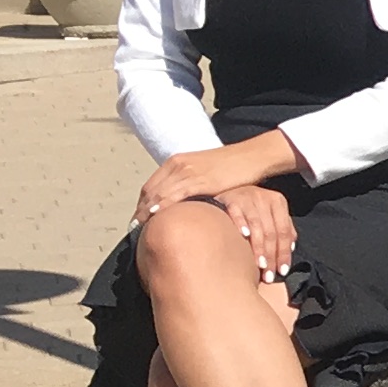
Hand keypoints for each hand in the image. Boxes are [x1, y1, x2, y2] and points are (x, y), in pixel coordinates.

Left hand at [136, 136, 300, 227]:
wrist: (252, 157)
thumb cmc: (234, 167)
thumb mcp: (206, 173)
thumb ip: (192, 184)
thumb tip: (186, 203)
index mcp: (177, 162)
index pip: (151, 186)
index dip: (142, 204)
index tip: (138, 220)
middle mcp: (178, 164)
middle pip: (150, 191)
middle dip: (140, 211)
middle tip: (134, 230)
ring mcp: (187, 171)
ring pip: (158, 194)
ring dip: (146, 212)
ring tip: (140, 230)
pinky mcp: (198, 180)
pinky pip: (174, 196)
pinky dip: (161, 207)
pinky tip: (155, 218)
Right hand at [216, 185, 297, 281]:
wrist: (227, 191)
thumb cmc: (251, 206)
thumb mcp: (270, 213)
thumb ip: (282, 227)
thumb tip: (292, 247)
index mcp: (278, 202)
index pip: (284, 232)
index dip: (284, 253)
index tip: (282, 271)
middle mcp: (264, 198)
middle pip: (271, 232)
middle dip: (271, 256)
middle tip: (269, 274)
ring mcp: (247, 197)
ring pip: (257, 226)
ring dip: (258, 247)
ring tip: (259, 265)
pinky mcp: (231, 199)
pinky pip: (237, 213)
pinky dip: (241, 224)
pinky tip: (243, 235)